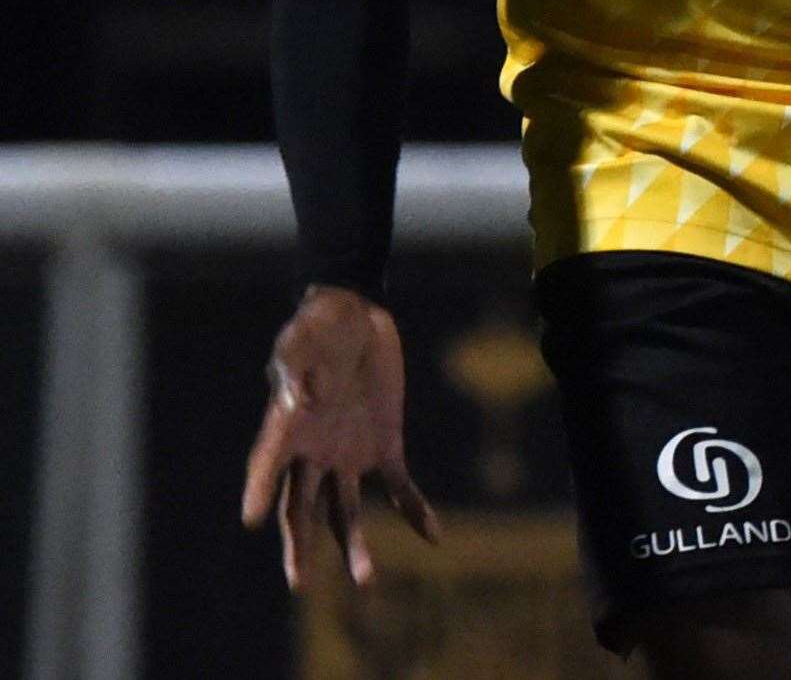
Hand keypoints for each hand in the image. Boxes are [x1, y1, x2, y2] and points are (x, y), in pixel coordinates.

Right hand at [242, 286, 437, 589]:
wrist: (356, 314)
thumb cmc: (318, 324)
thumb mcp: (301, 336)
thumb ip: (295, 366)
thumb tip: (302, 399)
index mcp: (285, 428)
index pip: (267, 465)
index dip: (258, 488)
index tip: (250, 517)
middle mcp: (311, 453)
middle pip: (301, 508)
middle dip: (300, 546)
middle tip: (300, 584)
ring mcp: (347, 453)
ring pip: (346, 511)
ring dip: (355, 545)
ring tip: (366, 580)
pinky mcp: (384, 443)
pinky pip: (399, 486)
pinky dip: (414, 510)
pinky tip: (433, 536)